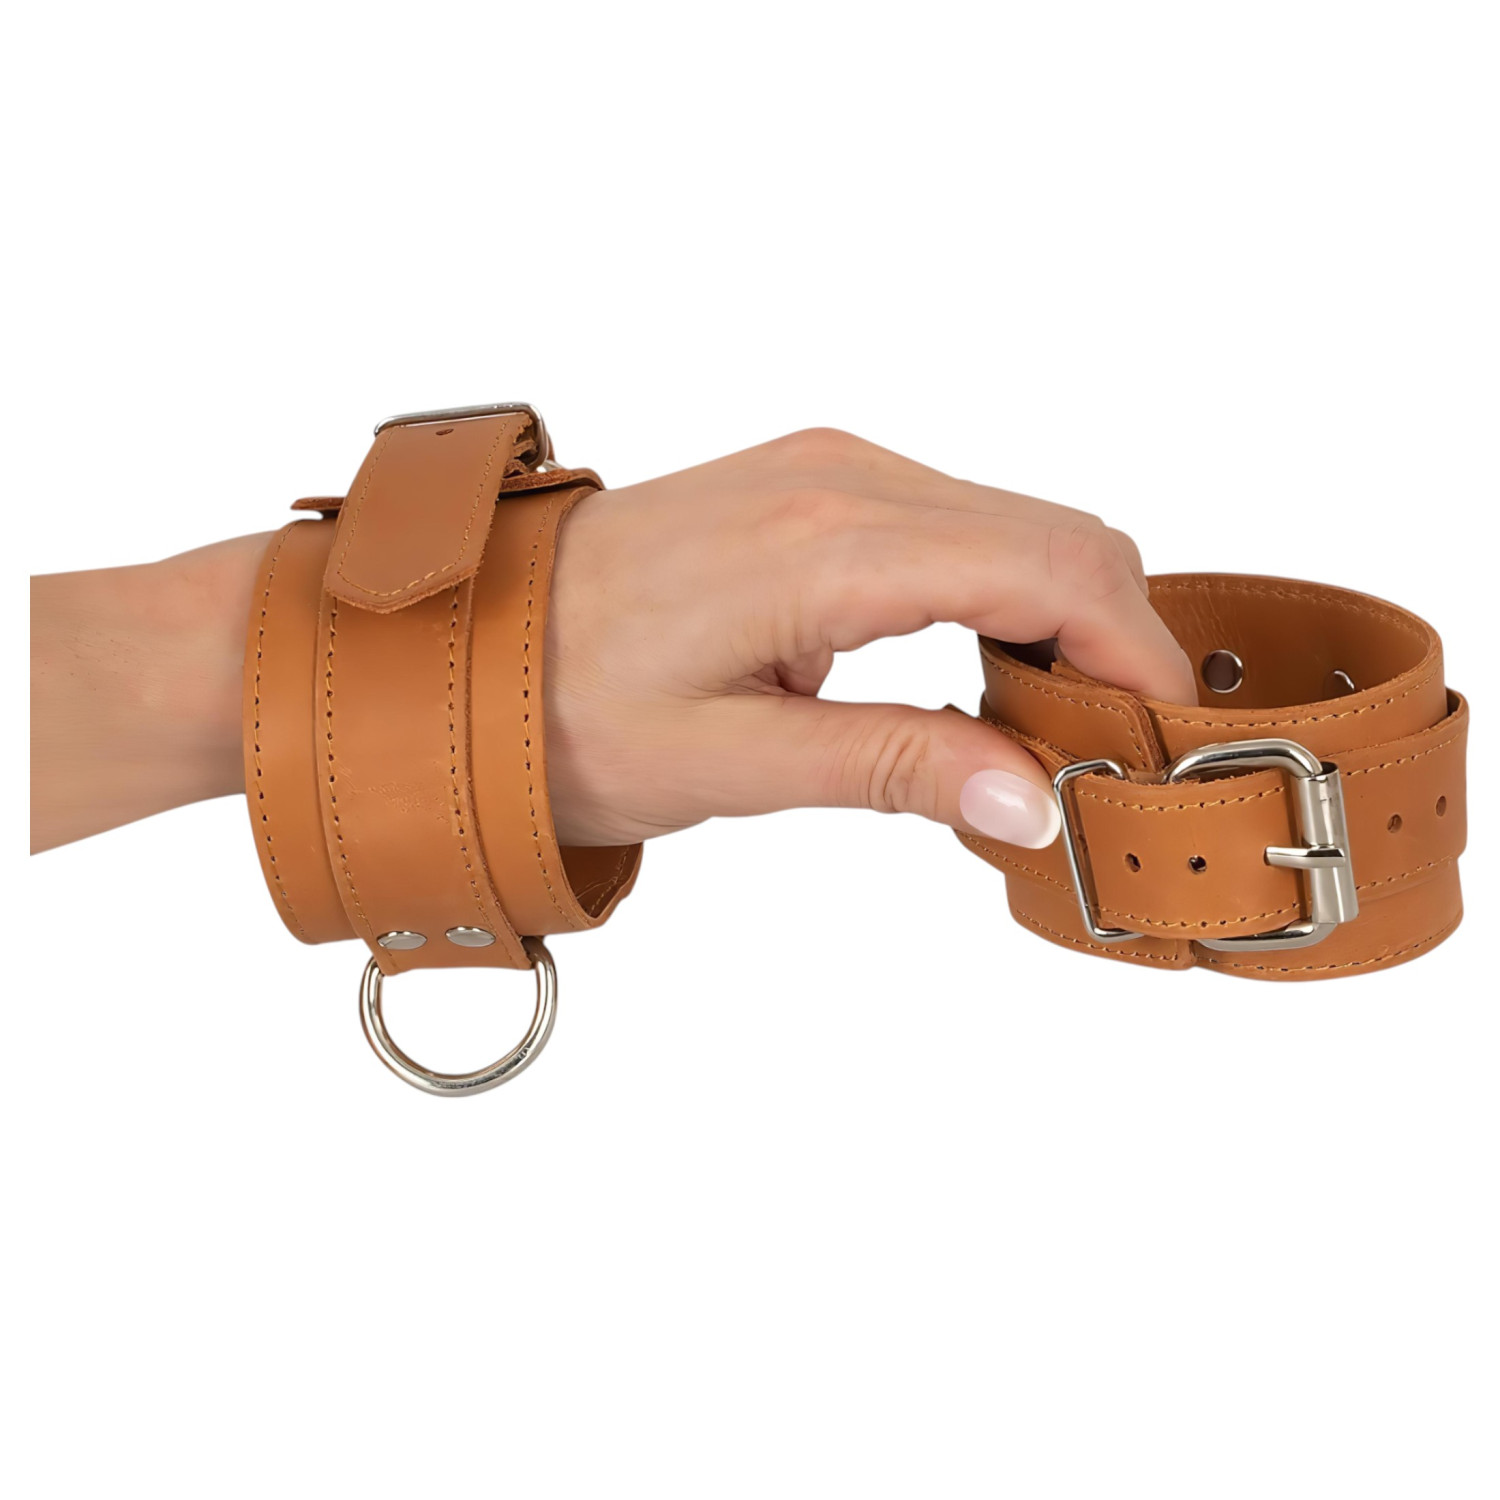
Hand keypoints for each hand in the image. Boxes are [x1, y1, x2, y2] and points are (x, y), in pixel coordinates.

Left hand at [546, 429, 1195, 849]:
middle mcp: (843, 475)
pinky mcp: (815, 480)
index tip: (1158, 745)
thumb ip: (894, 766)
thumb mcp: (729, 763)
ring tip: (1051, 733)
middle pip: (1057, 535)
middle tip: (1114, 758)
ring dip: (1062, 619)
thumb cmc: (558, 706)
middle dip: (1115, 641)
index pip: (1054, 568)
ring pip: (1015, 525)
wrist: (465, 644)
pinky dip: (1003, 593)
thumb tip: (1036, 798)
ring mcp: (829, 466)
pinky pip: (958, 521)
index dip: (1135, 655)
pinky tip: (984, 674)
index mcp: (829, 541)